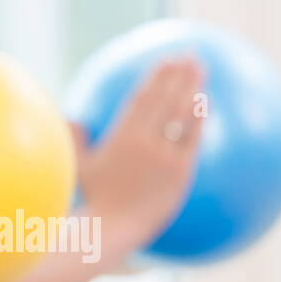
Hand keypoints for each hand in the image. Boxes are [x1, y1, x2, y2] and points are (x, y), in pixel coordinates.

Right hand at [71, 56, 206, 252]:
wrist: (113, 227)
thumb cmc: (92, 198)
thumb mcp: (77, 165)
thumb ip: (76, 139)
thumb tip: (74, 119)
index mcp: (122, 136)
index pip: (143, 98)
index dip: (156, 76)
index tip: (166, 58)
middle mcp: (146, 142)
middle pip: (167, 100)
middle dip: (179, 74)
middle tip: (190, 54)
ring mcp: (165, 157)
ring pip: (183, 116)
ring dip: (194, 89)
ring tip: (202, 70)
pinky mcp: (179, 173)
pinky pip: (193, 141)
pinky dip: (200, 120)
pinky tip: (206, 105)